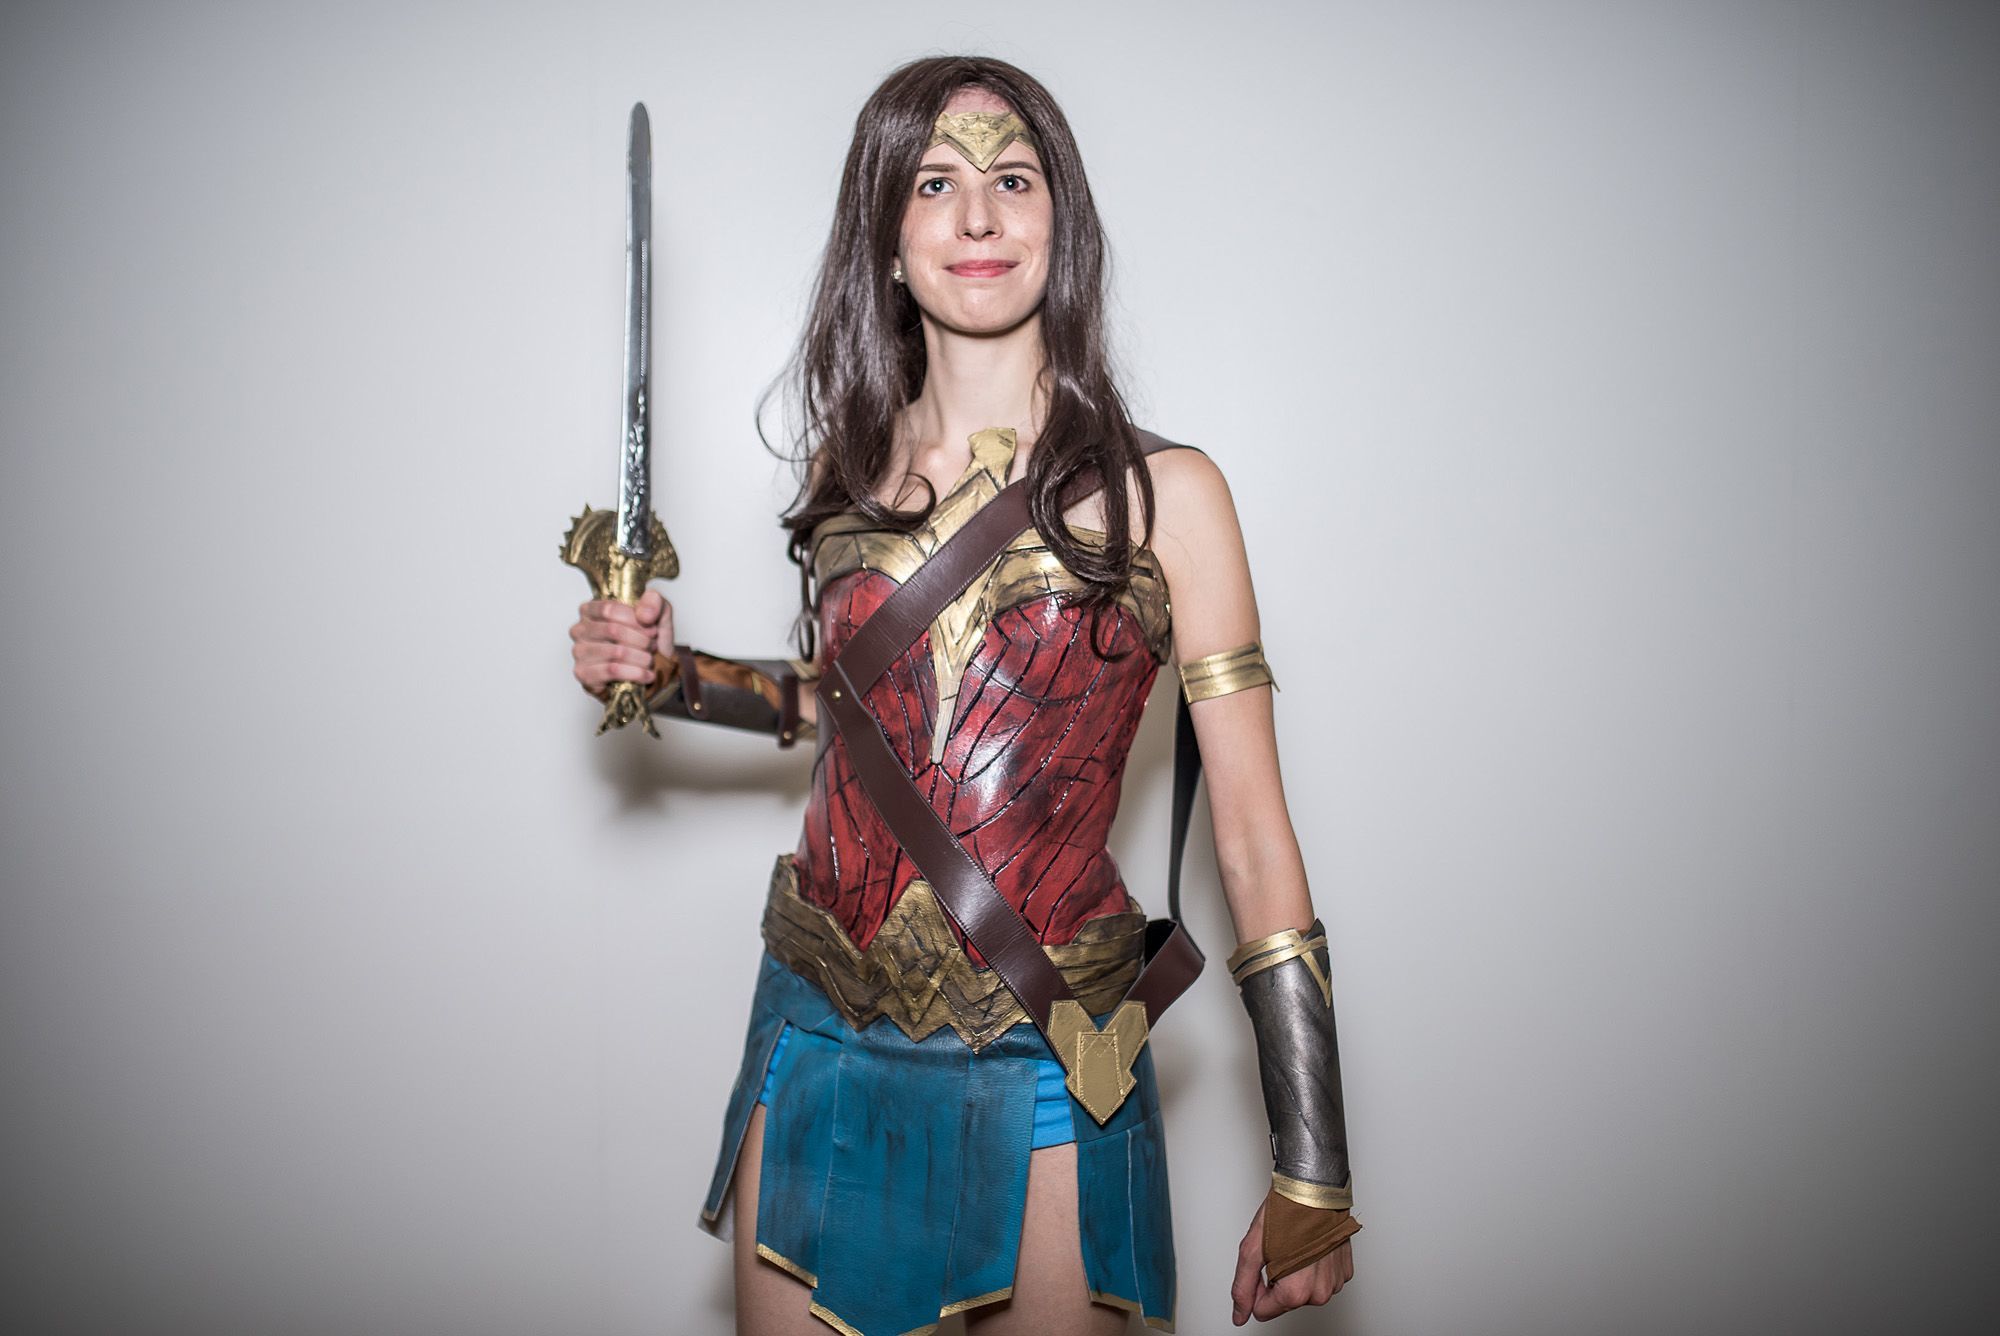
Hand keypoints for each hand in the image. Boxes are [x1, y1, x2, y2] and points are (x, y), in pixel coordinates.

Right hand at [570, 588, 670, 699]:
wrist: (651, 670)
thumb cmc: (647, 640)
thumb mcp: (657, 613)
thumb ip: (654, 602)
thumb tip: (644, 615)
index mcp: (591, 609)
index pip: (609, 609)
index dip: (635, 620)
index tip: (652, 629)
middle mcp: (579, 630)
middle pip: (613, 630)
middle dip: (641, 640)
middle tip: (652, 646)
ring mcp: (579, 653)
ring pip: (616, 652)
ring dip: (641, 658)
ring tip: (650, 660)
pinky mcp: (584, 675)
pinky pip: (612, 671)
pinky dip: (636, 673)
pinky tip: (646, 675)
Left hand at [1230, 1195, 1353, 1324]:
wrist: (1315, 1189)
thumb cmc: (1286, 1213)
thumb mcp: (1252, 1251)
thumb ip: (1243, 1288)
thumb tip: (1240, 1314)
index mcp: (1295, 1293)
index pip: (1263, 1311)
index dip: (1257, 1288)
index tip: (1262, 1264)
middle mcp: (1319, 1293)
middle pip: (1285, 1301)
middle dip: (1278, 1280)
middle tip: (1279, 1251)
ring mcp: (1334, 1283)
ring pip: (1305, 1291)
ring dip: (1297, 1274)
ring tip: (1296, 1247)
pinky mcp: (1345, 1271)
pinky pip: (1323, 1279)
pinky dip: (1314, 1267)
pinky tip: (1310, 1247)